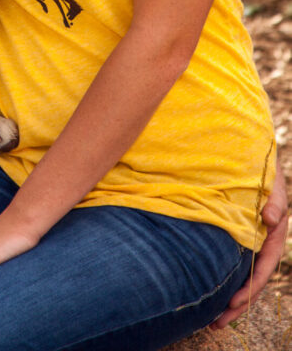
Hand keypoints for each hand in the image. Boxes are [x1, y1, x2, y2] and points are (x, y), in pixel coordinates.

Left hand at [210, 167, 288, 327]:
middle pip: (251, 283)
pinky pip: (230, 267)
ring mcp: (249, 246)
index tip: (233, 302)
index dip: (249, 288)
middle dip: (236, 305)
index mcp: (274, 237)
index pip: (263, 269)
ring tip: (212, 321)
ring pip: (240, 279)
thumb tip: (270, 217)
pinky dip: (222, 282)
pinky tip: (209, 295)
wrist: (250, 159)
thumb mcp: (271, 185)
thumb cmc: (262, 173)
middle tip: (217, 323)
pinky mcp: (235, 241)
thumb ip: (274, 201)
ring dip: (228, 300)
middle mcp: (262, 246)